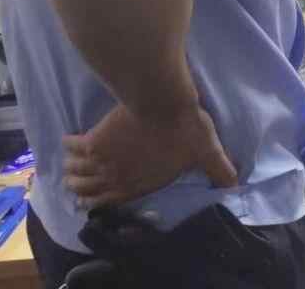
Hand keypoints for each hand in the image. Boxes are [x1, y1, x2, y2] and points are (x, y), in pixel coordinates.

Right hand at [63, 103, 237, 207]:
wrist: (163, 102)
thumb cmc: (186, 129)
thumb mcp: (207, 153)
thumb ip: (219, 171)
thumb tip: (236, 185)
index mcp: (139, 186)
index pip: (110, 202)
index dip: (98, 203)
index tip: (89, 200)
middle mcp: (116, 179)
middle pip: (85, 190)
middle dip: (81, 187)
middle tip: (78, 181)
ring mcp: (102, 161)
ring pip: (75, 173)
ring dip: (72, 170)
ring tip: (71, 164)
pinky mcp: (93, 140)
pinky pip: (71, 148)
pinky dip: (68, 146)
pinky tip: (69, 140)